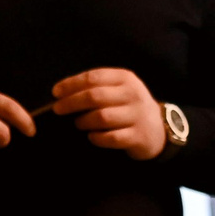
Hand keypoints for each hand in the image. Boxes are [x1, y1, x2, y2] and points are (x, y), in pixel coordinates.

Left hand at [50, 68, 165, 160]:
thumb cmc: (129, 107)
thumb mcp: (119, 89)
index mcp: (125, 78)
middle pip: (95, 96)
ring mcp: (136, 116)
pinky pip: (110, 138)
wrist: (158, 129)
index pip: (94, 77)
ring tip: (78, 123)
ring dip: (84, 121)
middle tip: (58, 109)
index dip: (71, 84)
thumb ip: (96, 86)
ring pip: (101, 117)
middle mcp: (132, 95)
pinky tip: (92, 137)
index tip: (56, 92)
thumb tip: (62, 92)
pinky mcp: (137, 136)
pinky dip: (97, 138)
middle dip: (72, 102)